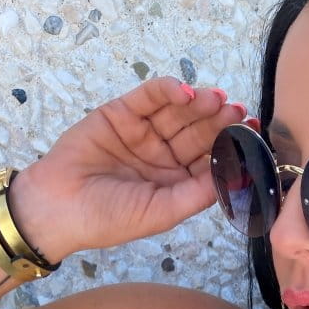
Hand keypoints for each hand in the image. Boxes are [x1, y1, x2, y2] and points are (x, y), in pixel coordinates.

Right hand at [12, 76, 259, 256]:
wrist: (57, 207)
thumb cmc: (108, 218)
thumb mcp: (161, 212)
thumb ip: (196, 195)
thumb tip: (234, 177)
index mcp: (175, 182)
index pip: (209, 159)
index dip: (230, 147)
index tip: (251, 135)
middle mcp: (163, 155)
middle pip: (198, 132)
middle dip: (219, 120)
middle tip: (238, 110)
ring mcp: (143, 132)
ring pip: (178, 112)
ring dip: (199, 103)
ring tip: (217, 99)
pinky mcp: (121, 113)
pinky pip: (149, 96)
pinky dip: (167, 90)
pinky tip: (185, 92)